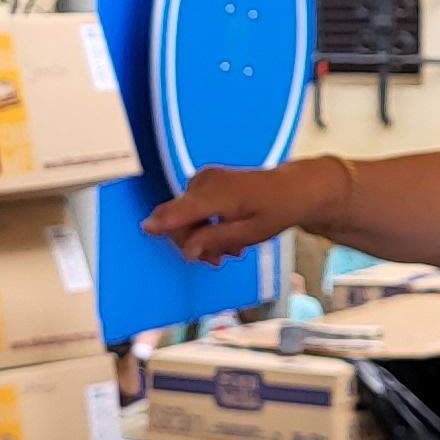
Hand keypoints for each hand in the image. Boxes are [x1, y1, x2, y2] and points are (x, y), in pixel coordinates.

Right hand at [144, 157, 350, 264]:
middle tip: (218, 260)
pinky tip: (225, 236)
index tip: (146, 231)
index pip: (178, 210)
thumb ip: (215, 240)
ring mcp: (204, 179)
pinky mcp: (206, 181)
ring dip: (202, 237)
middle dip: (193, 243)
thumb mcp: (249, 234)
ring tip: (229, 249)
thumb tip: (186, 250)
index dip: (161, 224)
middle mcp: (204, 182)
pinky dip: (205, 224)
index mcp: (216, 194)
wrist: (293, 189)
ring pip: (186, 216)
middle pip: (179, 219)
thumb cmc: (275, 210)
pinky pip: (193, 208)